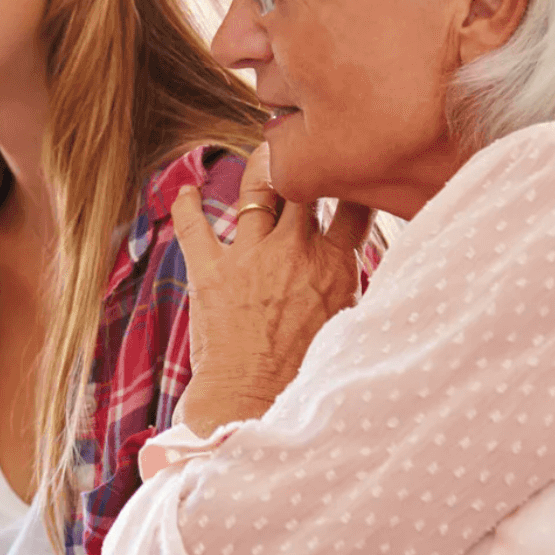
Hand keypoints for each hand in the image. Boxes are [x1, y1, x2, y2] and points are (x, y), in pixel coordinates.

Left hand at [170, 145, 370, 436]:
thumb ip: (352, 282)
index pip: (352, 199)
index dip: (350, 177)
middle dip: (303, 160)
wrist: (254, 404)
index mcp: (334, 262)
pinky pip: (193, 224)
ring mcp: (248, 256)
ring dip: (259, 170)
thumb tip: (367, 260)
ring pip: (255, 188)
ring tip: (262, 162)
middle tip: (301, 150)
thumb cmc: (307, 374)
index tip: (347, 168)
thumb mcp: (348, 323)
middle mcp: (293, 249)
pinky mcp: (209, 271)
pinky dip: (187, 204)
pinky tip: (187, 190)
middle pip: (304, 180)